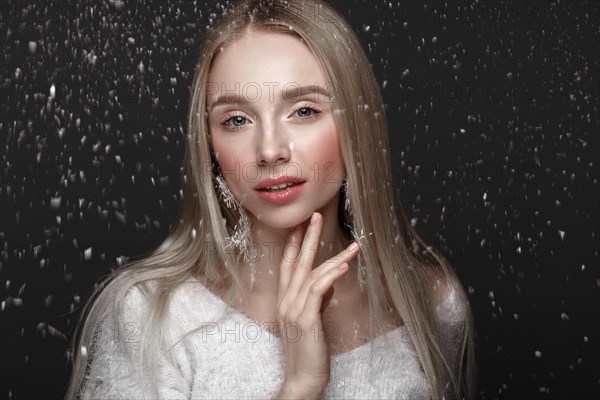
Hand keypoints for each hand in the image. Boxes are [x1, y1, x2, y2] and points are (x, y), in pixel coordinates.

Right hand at [274, 212, 359, 397]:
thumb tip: (330, 280)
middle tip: (315, 216)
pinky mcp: (306, 320)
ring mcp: (294, 310)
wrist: (302, 379)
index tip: (302, 225)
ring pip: (312, 274)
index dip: (295, 244)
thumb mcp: (311, 320)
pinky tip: (344, 267)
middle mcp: (285, 301)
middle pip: (296, 263)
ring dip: (333, 256)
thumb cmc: (308, 351)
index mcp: (284, 300)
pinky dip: (331, 276)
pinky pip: (318, 291)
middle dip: (307, 237)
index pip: (288, 265)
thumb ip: (317, 298)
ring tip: (354, 245)